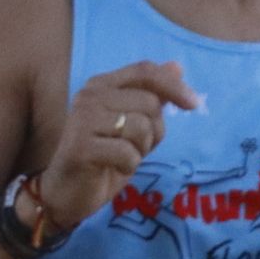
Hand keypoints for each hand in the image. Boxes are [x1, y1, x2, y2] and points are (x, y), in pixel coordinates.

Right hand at [35, 62, 202, 230]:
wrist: (65, 192)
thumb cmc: (102, 157)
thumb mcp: (133, 125)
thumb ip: (152, 95)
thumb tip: (177, 66)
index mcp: (101, 85)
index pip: (144, 71)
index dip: (173, 85)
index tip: (194, 104)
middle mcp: (89, 96)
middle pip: (149, 102)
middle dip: (154, 131)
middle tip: (135, 147)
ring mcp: (83, 120)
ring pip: (141, 127)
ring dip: (140, 150)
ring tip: (121, 157)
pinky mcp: (81, 147)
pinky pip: (128, 153)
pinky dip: (129, 166)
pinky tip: (112, 168)